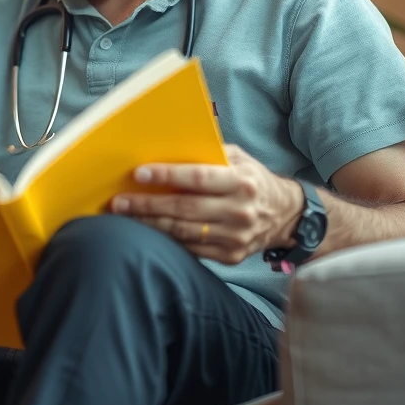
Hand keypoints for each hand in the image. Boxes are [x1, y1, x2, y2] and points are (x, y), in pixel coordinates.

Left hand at [109, 144, 304, 264]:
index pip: (198, 178)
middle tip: (118, 202)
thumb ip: (209, 154)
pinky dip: (166, 241)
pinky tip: (146, 232)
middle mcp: (240, 211)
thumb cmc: (252, 180)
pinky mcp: (231, 256)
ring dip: (149, 225)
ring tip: (124, 217)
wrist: (286, 216)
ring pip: (183, 232)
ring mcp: (235, 237)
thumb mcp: (240, 159)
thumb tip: (168, 148)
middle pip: (184, 209)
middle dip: (147, 205)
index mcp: (241, 182)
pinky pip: (190, 249)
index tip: (139, 173)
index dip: (167, 176)